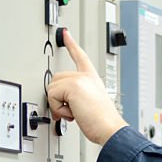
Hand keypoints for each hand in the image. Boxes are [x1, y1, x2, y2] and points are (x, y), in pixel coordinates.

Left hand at [46, 29, 127, 143]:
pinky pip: (52, 96)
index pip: (80, 56)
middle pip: (57, 78)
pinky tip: (72, 113)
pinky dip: (58, 109)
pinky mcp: (72, 85)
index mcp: (92, 78)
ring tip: (74, 113)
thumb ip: (77, 96)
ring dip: (58, 105)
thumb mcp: (90, 103)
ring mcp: (79, 79)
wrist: (109, 128)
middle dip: (58, 97)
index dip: (71, 44)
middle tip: (70, 111)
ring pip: (52, 87)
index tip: (66, 33)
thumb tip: (60, 103)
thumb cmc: (102, 121)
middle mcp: (86, 76)